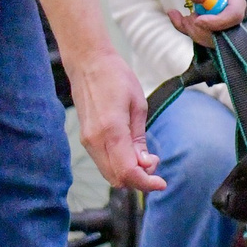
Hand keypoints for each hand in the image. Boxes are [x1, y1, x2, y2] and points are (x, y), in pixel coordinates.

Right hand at [66, 47, 165, 192]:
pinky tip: (131, 152)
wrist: (88, 63)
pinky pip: (103, 162)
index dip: (145, 183)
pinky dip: (118, 165)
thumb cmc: (116, 77)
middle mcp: (95, 140)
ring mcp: (87, 141)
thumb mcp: (138, 105)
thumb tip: (145, 164)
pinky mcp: (85, 138)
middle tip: (153, 162)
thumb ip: (139, 139)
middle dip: (138, 180)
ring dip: (128, 173)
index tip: (161, 183)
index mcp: (111, 130)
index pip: (127, 172)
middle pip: (116, 179)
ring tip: (144, 156)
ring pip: (109, 173)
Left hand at [170, 0, 245, 45]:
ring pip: (214, 36)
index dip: (218, 21)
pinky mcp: (213, 22)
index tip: (198, 20)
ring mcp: (224, 16)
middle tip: (186, 19)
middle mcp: (232, 6)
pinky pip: (203, 33)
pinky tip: (176, 16)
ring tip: (178, 16)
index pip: (235, 13)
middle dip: (203, 30)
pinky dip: (186, 29)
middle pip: (226, 29)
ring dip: (193, 31)